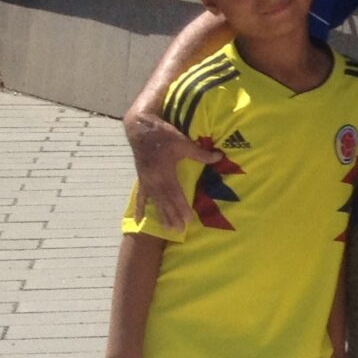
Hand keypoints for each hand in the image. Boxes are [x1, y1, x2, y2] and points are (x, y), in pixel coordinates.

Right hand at [122, 111, 214, 232]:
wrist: (140, 128)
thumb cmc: (163, 134)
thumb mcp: (183, 142)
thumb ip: (200, 153)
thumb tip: (219, 157)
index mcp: (164, 171)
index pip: (175, 192)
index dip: (181, 206)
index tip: (188, 218)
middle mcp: (153, 179)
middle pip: (165, 200)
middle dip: (172, 215)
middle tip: (179, 230)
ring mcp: (146, 180)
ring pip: (155, 201)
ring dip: (161, 214)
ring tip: (167, 229)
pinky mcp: (142, 178)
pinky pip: (140, 196)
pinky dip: (139, 207)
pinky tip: (138, 219)